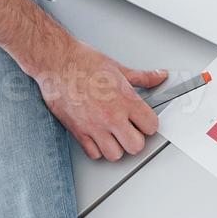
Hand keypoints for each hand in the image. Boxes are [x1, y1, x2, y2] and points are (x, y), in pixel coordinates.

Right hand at [30, 41, 167, 161]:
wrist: (57, 64)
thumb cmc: (84, 63)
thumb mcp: (119, 68)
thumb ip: (143, 77)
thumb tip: (159, 77)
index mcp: (125, 100)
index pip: (151, 125)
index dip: (150, 124)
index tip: (145, 120)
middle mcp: (111, 116)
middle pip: (136, 146)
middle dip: (136, 139)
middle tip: (132, 130)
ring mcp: (94, 127)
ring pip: (115, 155)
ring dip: (117, 147)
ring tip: (115, 135)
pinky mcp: (78, 132)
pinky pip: (93, 154)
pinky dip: (98, 149)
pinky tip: (99, 137)